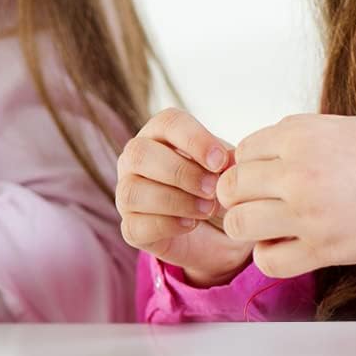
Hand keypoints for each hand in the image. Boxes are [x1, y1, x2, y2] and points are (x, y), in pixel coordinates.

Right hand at [116, 107, 254, 286]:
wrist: (220, 233)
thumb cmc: (219, 189)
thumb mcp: (229, 170)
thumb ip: (227, 160)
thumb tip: (228, 160)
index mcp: (160, 134)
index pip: (167, 122)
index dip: (194, 139)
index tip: (219, 162)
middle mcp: (135, 159)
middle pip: (140, 153)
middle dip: (181, 172)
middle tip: (212, 188)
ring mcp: (126, 193)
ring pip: (133, 191)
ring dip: (175, 201)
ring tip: (206, 209)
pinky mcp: (130, 228)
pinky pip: (134, 226)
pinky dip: (167, 225)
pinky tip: (191, 224)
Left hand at [216, 114, 355, 276]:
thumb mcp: (338, 125)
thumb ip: (294, 136)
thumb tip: (257, 154)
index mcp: (299, 136)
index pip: (242, 151)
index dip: (248, 164)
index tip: (261, 175)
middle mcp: (296, 173)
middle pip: (232, 187)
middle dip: (239, 195)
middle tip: (257, 201)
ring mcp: (306, 214)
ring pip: (239, 224)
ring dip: (248, 226)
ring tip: (268, 225)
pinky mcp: (322, 249)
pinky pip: (268, 261)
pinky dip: (269, 256)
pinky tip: (284, 245)